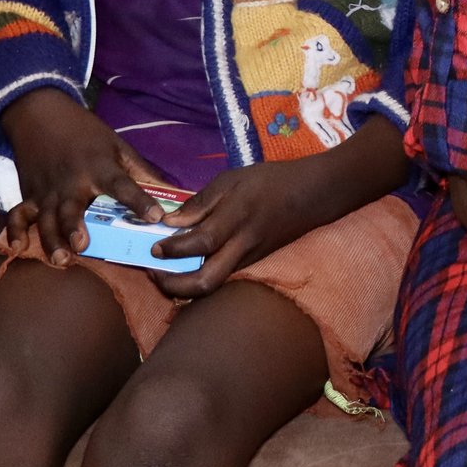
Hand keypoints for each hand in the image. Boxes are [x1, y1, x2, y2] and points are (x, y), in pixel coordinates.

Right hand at [0, 89, 167, 264]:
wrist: (40, 114)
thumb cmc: (86, 133)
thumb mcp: (118, 146)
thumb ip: (143, 172)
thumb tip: (174, 197)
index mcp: (100, 167)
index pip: (123, 186)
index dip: (140, 201)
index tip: (156, 217)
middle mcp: (72, 181)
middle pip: (73, 207)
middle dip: (75, 226)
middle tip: (82, 245)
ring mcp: (47, 189)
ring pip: (46, 217)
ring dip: (51, 238)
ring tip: (61, 259)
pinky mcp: (28, 193)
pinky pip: (18, 214)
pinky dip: (15, 230)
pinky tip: (17, 248)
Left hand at [151, 159, 345, 296]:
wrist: (313, 195)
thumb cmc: (271, 182)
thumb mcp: (231, 180)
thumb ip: (200, 202)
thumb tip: (170, 222)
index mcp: (235, 219)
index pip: (199, 243)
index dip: (172, 249)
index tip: (153, 247)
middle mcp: (242, 246)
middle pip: (205, 282)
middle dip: (173, 285)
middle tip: (154, 272)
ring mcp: (249, 259)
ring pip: (212, 286)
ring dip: (183, 286)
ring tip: (164, 273)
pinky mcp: (253, 263)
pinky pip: (222, 278)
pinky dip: (200, 278)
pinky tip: (187, 267)